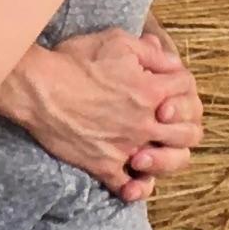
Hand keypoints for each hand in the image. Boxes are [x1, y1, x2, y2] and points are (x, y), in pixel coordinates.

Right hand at [4, 25, 205, 203]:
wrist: (38, 89)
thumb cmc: (73, 61)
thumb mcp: (117, 42)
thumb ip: (150, 51)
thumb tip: (169, 58)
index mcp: (152, 91)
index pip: (187, 88)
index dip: (180, 84)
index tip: (166, 84)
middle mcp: (145, 122)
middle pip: (190, 132)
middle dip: (185, 124)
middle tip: (169, 120)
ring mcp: (127, 147)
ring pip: (168, 163)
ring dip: (168, 157)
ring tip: (156, 148)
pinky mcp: (104, 166)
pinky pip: (129, 187)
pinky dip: (136, 188)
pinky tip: (134, 181)